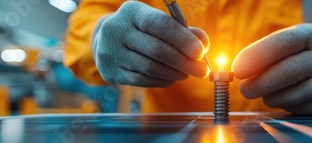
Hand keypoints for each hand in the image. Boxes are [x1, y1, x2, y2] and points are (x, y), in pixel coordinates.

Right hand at [93, 1, 208, 86]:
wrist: (107, 41)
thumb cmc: (143, 30)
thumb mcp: (160, 23)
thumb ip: (184, 31)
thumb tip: (203, 44)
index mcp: (133, 11)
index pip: (160, 24)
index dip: (183, 39)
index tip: (200, 52)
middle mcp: (118, 30)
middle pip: (157, 50)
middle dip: (184, 62)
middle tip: (202, 70)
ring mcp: (112, 52)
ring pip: (151, 68)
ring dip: (175, 73)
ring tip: (186, 73)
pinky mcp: (112, 71)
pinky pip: (143, 80)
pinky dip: (162, 80)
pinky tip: (172, 77)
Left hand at [232, 24, 311, 113]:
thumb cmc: (302, 51)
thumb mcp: (288, 42)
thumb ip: (266, 54)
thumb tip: (240, 71)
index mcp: (310, 34)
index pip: (283, 43)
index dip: (258, 56)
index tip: (238, 69)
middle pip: (292, 70)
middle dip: (263, 82)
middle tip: (244, 90)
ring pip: (303, 91)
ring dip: (277, 97)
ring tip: (263, 97)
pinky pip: (309, 106)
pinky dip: (290, 106)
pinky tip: (280, 101)